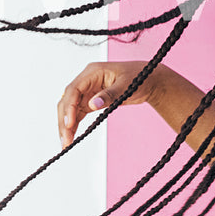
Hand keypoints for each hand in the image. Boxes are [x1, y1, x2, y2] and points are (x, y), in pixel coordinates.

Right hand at [56, 61, 172, 147]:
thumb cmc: (140, 77)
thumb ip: (110, 94)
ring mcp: (88, 91)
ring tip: (66, 143)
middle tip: (65, 140)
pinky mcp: (91, 100)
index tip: (69, 123)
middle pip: (68, 100)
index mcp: (92, 72)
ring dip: (67, 126)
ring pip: (70, 109)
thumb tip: (93, 104)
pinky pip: (78, 113)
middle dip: (64, 120)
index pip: (74, 90)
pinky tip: (71, 136)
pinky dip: (74, 125)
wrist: (150, 80)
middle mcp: (86, 81)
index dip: (69, 107)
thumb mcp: (127, 85)